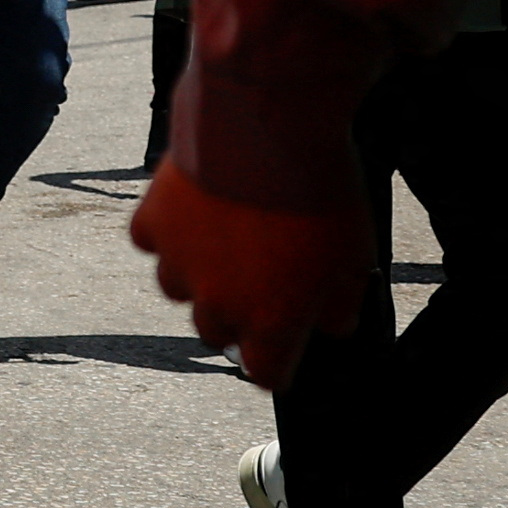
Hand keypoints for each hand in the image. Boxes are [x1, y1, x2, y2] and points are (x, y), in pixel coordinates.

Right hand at [130, 159, 372, 389]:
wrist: (265, 134)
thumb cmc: (317, 196)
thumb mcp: (355, 257)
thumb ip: (340, 302)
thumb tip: (333, 323)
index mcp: (270, 322)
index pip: (264, 374)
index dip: (274, 365)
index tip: (282, 351)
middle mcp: (217, 304)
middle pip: (216, 333)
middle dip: (236, 316)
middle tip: (259, 279)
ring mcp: (179, 265)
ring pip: (178, 289)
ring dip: (197, 274)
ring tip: (224, 239)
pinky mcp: (152, 223)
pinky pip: (153, 241)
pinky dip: (169, 231)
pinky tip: (193, 209)